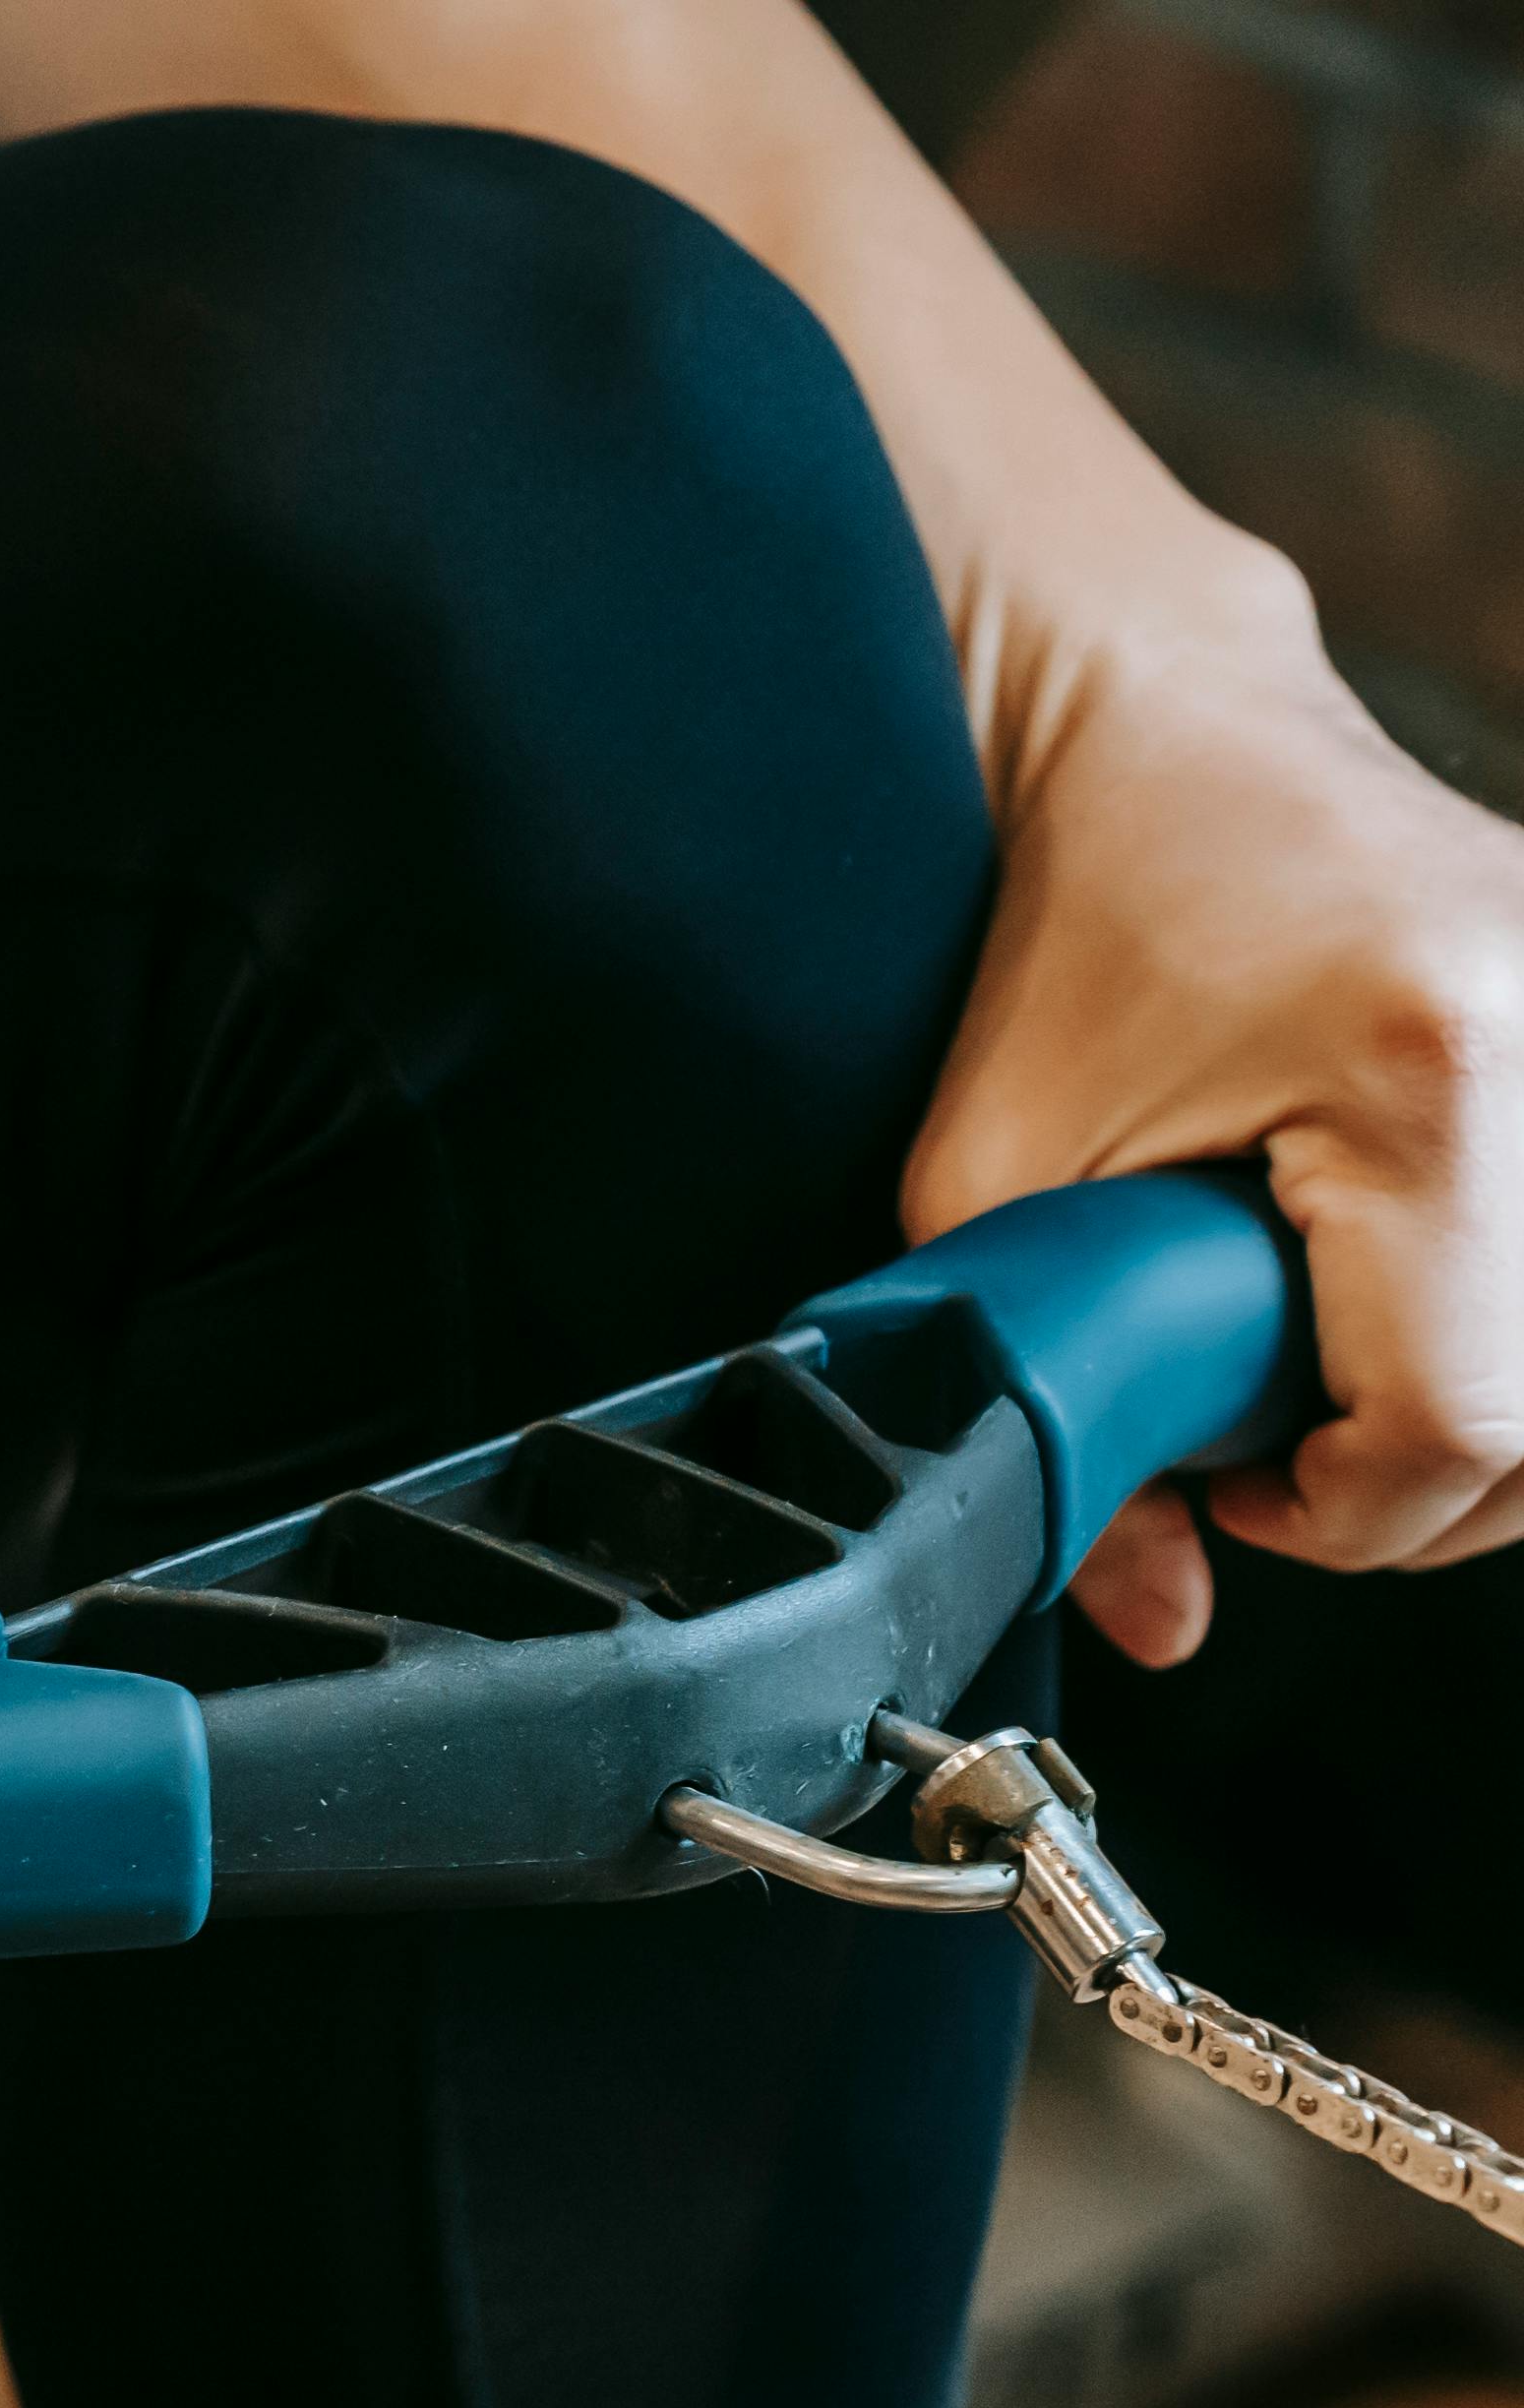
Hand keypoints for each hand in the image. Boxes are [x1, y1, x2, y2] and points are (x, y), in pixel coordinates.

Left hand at [906, 576, 1523, 1667]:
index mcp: (1429, 1078)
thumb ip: (1064, 1412)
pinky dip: (1507, 1335)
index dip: (1341, 1515)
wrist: (1168, 727)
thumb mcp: (994, 1185)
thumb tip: (1163, 1620)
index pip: (1456, 1426)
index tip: (1241, 1496)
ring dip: (1480, 1424)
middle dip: (1418, 1486)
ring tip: (1336, 1380)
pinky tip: (1403, 1311)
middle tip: (1282, 1453)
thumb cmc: (1068, 935)